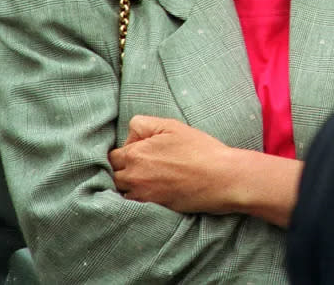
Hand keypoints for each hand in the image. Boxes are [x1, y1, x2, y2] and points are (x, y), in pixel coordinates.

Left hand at [108, 115, 239, 214]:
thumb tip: (129, 134)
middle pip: (113, 174)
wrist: (220, 178)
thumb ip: (144, 125)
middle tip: (142, 165)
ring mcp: (141, 195)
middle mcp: (133, 177)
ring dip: (128, 185)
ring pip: (121, 191)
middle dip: (122, 169)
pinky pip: (132, 205)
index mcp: (136, 154)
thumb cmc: (199, 150)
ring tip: (146, 178)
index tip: (140, 150)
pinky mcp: (152, 209)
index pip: (113, 154)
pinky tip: (151, 191)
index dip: (126, 151)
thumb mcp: (172, 126)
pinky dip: (136, 198)